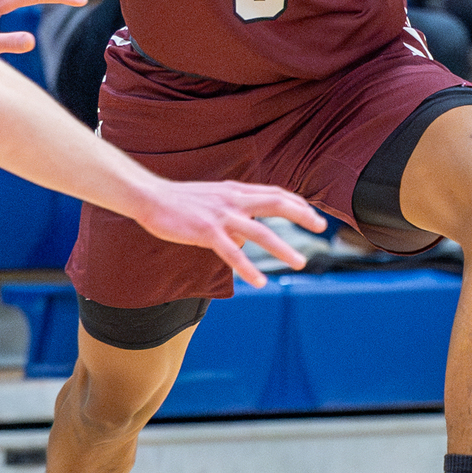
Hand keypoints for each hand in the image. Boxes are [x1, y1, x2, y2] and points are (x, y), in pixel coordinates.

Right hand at [134, 179, 325, 288]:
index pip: (274, 193)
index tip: (314, 215)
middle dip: (302, 216)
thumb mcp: (212, 202)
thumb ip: (232, 216)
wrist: (150, 197)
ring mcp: (221, 216)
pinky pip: (233, 253)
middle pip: (276, 204)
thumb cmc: (179, 201)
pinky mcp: (207, 232)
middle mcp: (234, 200)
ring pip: (261, 232)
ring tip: (300, 262)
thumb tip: (245, 240)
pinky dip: (248, 268)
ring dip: (283, 248)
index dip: (297, 203)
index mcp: (236, 191)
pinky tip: (260, 281)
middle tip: (321, 228)